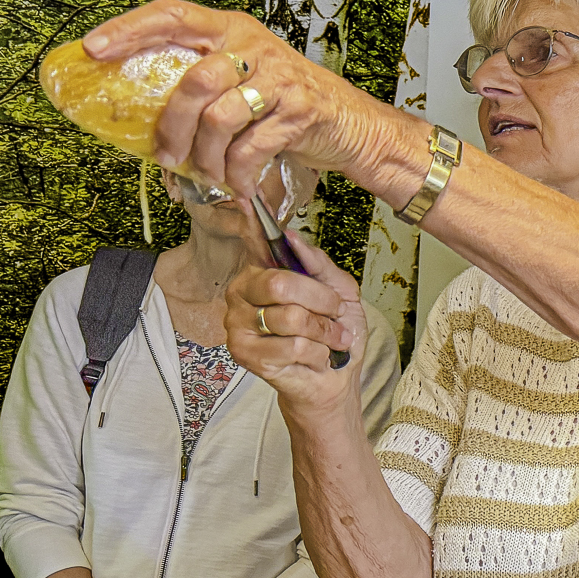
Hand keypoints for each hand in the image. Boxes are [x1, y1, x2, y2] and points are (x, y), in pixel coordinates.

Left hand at [81, 0, 374, 199]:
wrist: (350, 123)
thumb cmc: (286, 104)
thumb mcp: (242, 81)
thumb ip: (200, 86)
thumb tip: (141, 121)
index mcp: (231, 30)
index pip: (172, 15)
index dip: (130, 29)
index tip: (95, 48)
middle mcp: (254, 46)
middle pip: (194, 81)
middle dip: (173, 127)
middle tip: (165, 156)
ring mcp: (280, 77)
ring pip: (221, 118)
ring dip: (206, 158)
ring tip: (208, 176)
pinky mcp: (300, 110)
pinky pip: (253, 147)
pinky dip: (237, 175)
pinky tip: (236, 187)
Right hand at [226, 229, 366, 410]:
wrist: (336, 379)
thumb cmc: (334, 334)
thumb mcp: (339, 290)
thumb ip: (317, 262)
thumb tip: (292, 237)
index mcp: (261, 272)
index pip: (254, 243)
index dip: (252, 223)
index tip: (248, 199)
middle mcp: (241, 294)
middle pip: (280, 283)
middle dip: (321, 300)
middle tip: (334, 313)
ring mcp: (239, 325)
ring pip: (290, 318)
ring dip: (324, 332)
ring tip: (330, 340)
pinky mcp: (246, 355)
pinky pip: (292, 346)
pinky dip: (317, 353)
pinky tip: (315, 357)